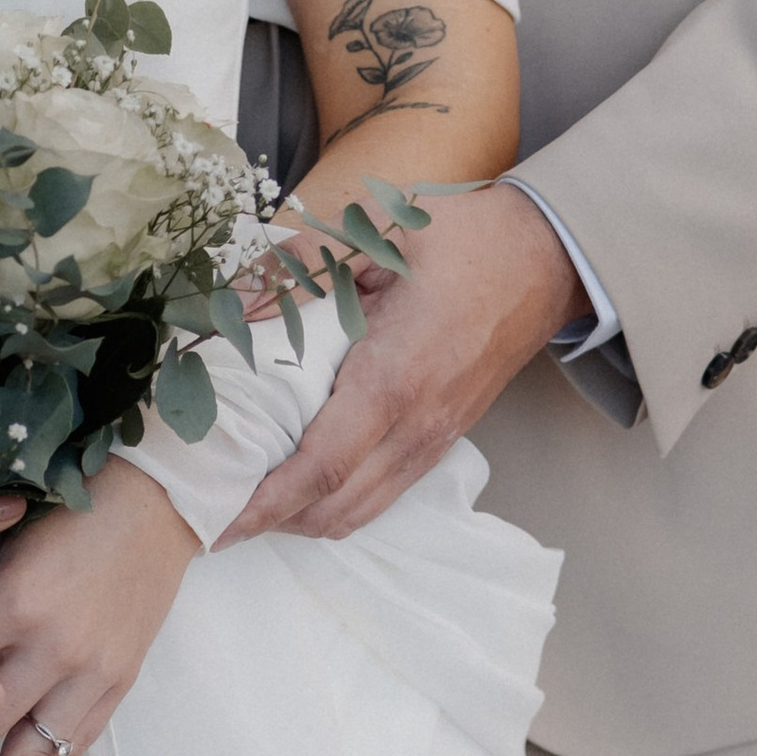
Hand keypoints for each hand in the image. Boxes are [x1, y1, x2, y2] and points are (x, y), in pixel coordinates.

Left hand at [218, 184, 584, 544]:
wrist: (543, 258)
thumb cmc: (461, 240)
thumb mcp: (376, 233)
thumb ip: (299, 267)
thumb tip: (231, 303)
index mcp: (395, 380)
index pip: (320, 470)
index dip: (264, 504)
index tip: (216, 519)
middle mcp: (417, 427)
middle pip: (336, 509)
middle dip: (271, 523)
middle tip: (213, 511)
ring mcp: (436, 440)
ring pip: (361, 512)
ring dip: (303, 518)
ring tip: (250, 500)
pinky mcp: (444, 439)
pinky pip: (384, 493)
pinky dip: (338, 502)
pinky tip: (303, 477)